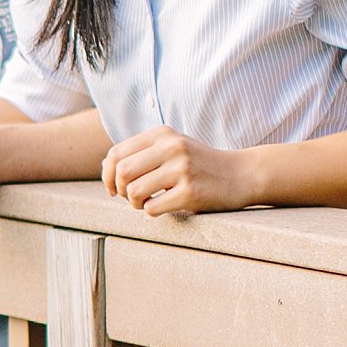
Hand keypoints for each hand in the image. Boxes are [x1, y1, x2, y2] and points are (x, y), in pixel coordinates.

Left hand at [100, 127, 252, 216]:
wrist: (241, 174)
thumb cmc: (199, 164)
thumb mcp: (172, 147)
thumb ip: (142, 152)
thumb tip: (106, 167)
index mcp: (162, 135)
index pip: (116, 154)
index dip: (108, 175)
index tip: (114, 189)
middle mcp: (171, 147)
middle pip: (123, 172)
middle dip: (120, 190)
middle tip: (132, 198)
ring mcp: (182, 169)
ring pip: (135, 191)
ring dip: (136, 204)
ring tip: (148, 203)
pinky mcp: (191, 192)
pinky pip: (152, 208)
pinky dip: (151, 212)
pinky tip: (164, 207)